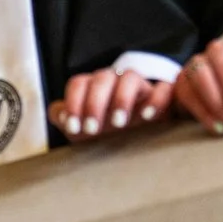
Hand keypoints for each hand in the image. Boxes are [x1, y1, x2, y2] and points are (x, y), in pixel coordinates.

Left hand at [48, 66, 172, 140]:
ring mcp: (140, 89)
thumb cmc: (108, 134)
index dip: (73, 103)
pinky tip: (147, 117)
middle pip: (103, 78)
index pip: (79, 83)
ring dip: (122, 98)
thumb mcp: (83, 129)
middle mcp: (116, 83)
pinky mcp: (164, 98)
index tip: (73, 127)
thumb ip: (64, 117)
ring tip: (118, 123)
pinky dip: (156, 99)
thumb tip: (58, 113)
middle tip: (92, 129)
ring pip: (131, 77)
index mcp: (94, 88)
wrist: (141, 144)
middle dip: (94, 103)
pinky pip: (164, 88)